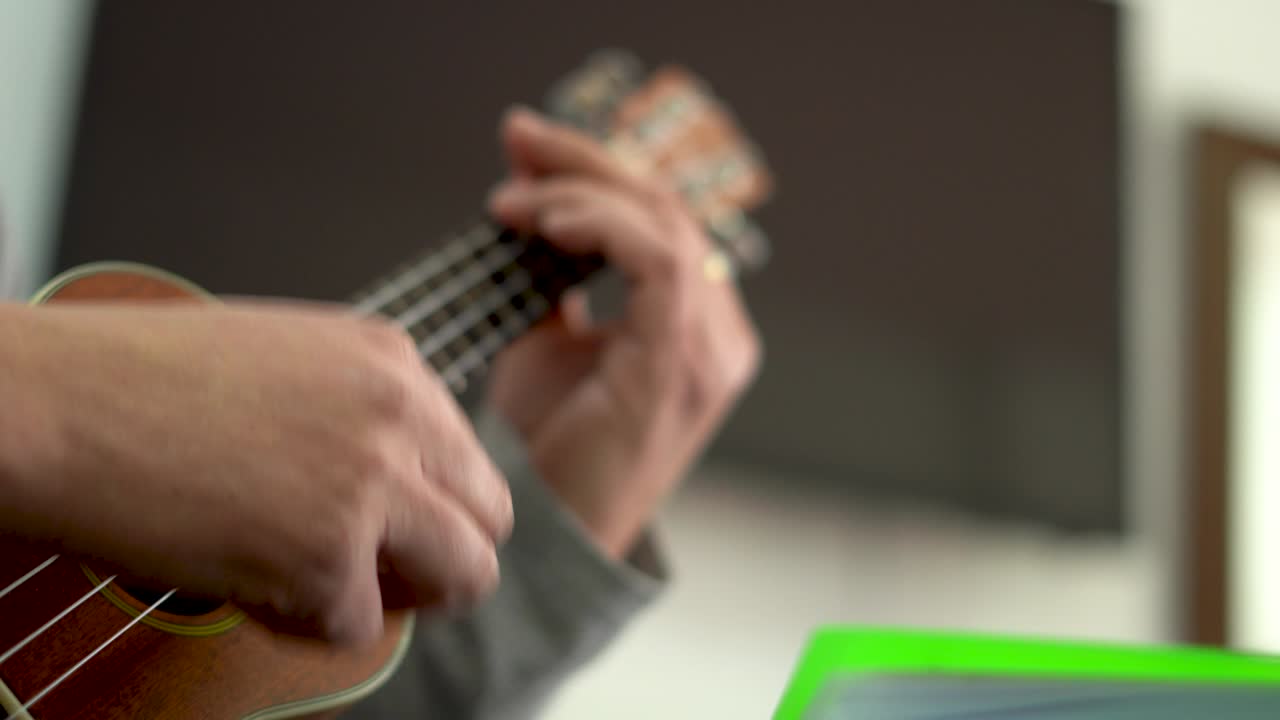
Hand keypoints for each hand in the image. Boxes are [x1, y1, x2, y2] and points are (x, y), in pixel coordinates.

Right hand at [0, 301, 511, 647]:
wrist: (54, 405)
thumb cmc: (136, 380)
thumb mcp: (287, 360)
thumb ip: (359, 411)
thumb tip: (396, 480)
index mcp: (392, 360)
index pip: (468, 459)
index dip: (433, 507)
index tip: (395, 529)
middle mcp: (399, 416)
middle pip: (486, 519)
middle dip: (440, 558)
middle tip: (380, 573)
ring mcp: (371, 484)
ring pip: (461, 575)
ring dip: (399, 595)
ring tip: (322, 583)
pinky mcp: (327, 553)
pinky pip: (356, 623)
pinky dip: (305, 621)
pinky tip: (248, 582)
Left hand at [486, 108, 761, 557]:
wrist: (549, 537)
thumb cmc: (550, 444)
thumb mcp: (548, 338)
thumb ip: (553, 269)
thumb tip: (527, 186)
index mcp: (697, 322)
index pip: (661, 218)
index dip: (596, 169)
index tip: (524, 145)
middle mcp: (720, 331)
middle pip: (669, 208)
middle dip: (586, 161)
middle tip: (518, 136)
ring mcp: (711, 350)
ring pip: (668, 225)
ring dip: (583, 194)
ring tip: (514, 199)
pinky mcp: (683, 366)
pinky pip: (662, 264)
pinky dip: (602, 229)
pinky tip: (545, 227)